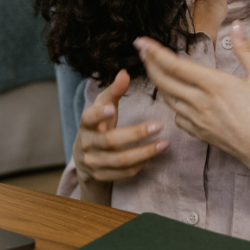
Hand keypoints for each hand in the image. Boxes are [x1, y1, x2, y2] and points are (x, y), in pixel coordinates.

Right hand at [72, 69, 168, 195]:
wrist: (85, 157)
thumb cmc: (99, 125)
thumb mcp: (103, 107)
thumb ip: (114, 91)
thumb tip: (125, 73)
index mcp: (86, 124)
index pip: (89, 118)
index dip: (99, 115)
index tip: (112, 109)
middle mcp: (87, 144)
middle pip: (110, 141)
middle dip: (136, 134)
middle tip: (159, 125)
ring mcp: (93, 162)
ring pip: (120, 160)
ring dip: (145, 152)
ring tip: (165, 143)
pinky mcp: (101, 176)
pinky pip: (123, 173)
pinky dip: (140, 164)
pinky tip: (153, 155)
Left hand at [133, 22, 249, 179]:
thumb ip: (245, 49)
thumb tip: (236, 26)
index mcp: (213, 84)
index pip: (175, 65)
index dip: (155, 52)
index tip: (142, 42)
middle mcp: (199, 101)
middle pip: (163, 80)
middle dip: (149, 63)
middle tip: (141, 51)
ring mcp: (196, 119)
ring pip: (167, 98)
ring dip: (158, 82)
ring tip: (154, 70)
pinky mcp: (198, 132)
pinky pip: (177, 116)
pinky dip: (172, 104)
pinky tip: (175, 98)